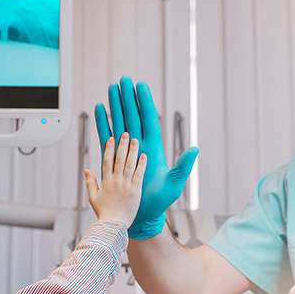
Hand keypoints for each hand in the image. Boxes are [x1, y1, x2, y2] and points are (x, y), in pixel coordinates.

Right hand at [85, 132, 146, 226]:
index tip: (111, 138)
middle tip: (126, 134)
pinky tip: (144, 155)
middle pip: (119, 159)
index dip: (109, 148)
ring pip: (129, 164)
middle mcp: (116, 181)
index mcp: (105, 181)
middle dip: (122, 145)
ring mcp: (126, 185)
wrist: (113, 226)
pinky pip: (139, 174)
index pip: (107, 160)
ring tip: (136, 139)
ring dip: (133, 150)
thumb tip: (86, 169)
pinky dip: (142, 164)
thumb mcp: (93, 198)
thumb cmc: (104, 214)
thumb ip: (90, 182)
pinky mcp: (135, 190)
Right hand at [94, 76, 198, 239]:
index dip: (145, 102)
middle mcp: (140, 144)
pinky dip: (103, 122)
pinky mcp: (115, 156)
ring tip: (111, 88)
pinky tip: (100, 109)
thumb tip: (194, 149)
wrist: (143, 214)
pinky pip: (108, 136)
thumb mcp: (174, 182)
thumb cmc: (160, 200)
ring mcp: (127, 149)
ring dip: (116, 105)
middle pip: (133, 115)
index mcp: (154, 147)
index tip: (140, 85)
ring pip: (120, 121)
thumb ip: (183, 165)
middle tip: (124, 80)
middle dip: (128, 98)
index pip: (149, 119)